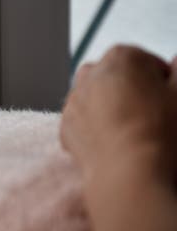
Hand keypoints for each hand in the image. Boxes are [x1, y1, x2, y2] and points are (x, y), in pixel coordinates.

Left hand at [60, 45, 176, 182]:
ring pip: (99, 97)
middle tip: (153, 116)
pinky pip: (85, 120)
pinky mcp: (65, 125)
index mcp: (121, 57)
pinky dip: (97, 127)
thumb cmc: (161, 131)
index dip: (163, 82)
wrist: (128, 173)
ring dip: (113, 107)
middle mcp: (90, 73)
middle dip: (134, 90)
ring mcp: (74, 99)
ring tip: (135, 130)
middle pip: (119, 77)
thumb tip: (176, 61)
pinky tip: (117, 142)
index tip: (169, 99)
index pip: (148, 62)